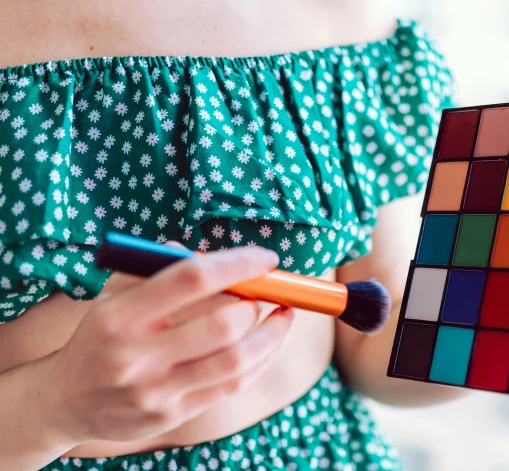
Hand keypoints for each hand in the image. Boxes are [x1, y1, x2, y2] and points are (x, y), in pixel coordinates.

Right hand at [39, 246, 293, 444]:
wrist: (64, 401)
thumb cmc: (102, 336)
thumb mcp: (114, 296)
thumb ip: (159, 268)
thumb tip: (214, 254)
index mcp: (121, 315)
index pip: (192, 278)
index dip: (238, 264)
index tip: (267, 258)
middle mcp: (136, 355)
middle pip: (222, 325)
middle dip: (258, 303)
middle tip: (271, 292)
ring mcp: (155, 391)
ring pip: (236, 361)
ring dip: (272, 334)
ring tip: (284, 315)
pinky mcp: (171, 415)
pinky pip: (232, 385)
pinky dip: (260, 360)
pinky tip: (268, 344)